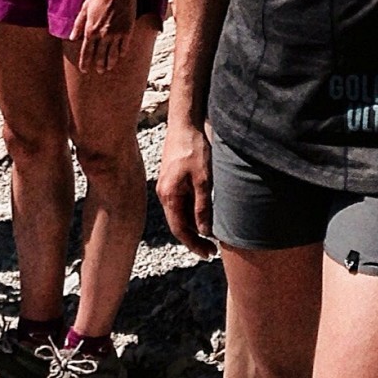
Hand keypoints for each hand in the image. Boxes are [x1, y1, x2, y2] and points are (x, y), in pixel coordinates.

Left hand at [69, 0, 137, 74]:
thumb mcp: (85, 8)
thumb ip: (78, 24)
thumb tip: (72, 38)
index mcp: (91, 30)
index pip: (86, 52)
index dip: (85, 62)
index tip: (84, 70)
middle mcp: (103, 35)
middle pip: (100, 56)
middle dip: (99, 65)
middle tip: (99, 71)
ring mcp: (116, 35)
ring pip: (112, 55)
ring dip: (110, 63)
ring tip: (108, 68)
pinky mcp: (127, 32)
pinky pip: (124, 47)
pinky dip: (121, 53)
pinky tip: (120, 56)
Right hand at [157, 119, 214, 257]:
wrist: (185, 124)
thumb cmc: (194, 149)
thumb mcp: (203, 180)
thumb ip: (203, 207)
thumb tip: (205, 231)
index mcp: (169, 195)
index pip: (180, 230)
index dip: (194, 245)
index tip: (209, 254)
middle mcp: (164, 193)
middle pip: (178, 224)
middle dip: (195, 239)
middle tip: (212, 250)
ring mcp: (167, 186)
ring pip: (179, 214)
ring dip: (193, 227)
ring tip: (211, 236)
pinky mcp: (172, 179)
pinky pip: (180, 203)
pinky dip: (191, 213)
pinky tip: (204, 215)